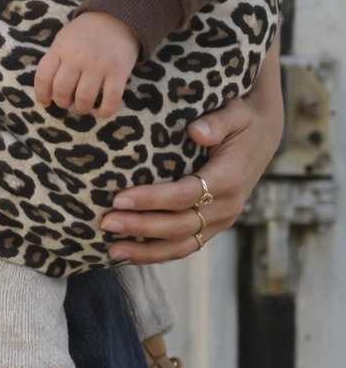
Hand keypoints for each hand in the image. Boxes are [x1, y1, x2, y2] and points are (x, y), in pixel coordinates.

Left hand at [34, 11, 139, 116]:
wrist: (116, 17)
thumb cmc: (85, 33)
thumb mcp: (63, 39)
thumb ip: (55, 59)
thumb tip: (46, 89)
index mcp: (60, 49)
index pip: (43, 75)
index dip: (41, 93)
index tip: (45, 101)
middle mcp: (77, 58)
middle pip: (62, 90)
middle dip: (62, 102)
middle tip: (67, 102)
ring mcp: (98, 65)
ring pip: (84, 97)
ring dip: (81, 108)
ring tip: (83, 106)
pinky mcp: (119, 71)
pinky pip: (111, 99)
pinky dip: (105, 111)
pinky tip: (101, 112)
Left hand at [101, 36, 282, 261]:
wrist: (262, 136)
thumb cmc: (241, 120)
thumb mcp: (235, 112)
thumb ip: (217, 122)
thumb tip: (196, 131)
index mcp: (228, 179)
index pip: (184, 196)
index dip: (151, 200)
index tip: (118, 198)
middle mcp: (227, 206)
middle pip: (179, 225)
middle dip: (140, 227)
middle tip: (106, 223)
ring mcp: (221, 219)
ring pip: (182, 244)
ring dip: (146, 250)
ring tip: (112, 250)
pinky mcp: (213, 224)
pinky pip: (186, 245)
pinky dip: (159, 253)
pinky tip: (131, 255)